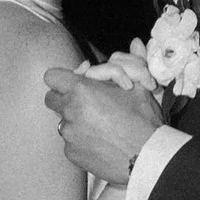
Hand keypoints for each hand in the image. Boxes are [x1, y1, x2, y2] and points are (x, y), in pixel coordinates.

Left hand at [44, 63, 164, 186]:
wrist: (147, 159)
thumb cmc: (143, 120)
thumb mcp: (139, 87)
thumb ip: (131, 63)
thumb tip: (137, 41)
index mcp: (81, 90)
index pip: (52, 77)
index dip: (63, 78)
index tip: (78, 82)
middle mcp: (69, 111)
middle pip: (52, 99)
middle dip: (66, 98)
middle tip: (87, 102)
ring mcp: (68, 135)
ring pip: (63, 121)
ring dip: (75, 120)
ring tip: (99, 125)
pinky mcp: (71, 154)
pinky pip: (70, 142)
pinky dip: (81, 140)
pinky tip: (101, 142)